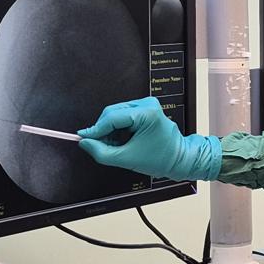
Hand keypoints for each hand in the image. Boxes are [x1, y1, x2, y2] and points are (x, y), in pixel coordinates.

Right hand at [78, 97, 220, 181]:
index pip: (112, 118)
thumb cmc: (160, 159)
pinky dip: (117, 128)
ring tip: (114, 146)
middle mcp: (147, 105)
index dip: (95, 129)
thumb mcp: (126, 159)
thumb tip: (85, 142)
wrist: (179, 159)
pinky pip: (123, 116)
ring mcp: (147, 105)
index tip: (83, 138)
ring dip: (110, 130)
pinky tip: (120, 140)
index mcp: (146, 113)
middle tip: (98, 146)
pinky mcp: (145, 109)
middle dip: (102, 130)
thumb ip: (102, 152)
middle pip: (112, 113)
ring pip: (116, 114)